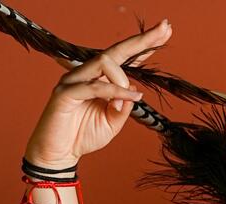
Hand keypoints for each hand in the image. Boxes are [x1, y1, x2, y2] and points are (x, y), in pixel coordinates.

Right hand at [23, 20, 171, 169]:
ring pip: (105, 63)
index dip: (144, 45)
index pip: (124, 58)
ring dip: (124, 80)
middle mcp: (86, 74)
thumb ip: (124, 106)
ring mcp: (74, 80)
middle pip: (115, 51)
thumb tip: (135, 88)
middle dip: (142, 40)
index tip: (165, 31)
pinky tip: (132, 97)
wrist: (60, 153)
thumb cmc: (84, 136)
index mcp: (100, 79)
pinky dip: (116, 91)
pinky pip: (95, 86)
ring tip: (133, 98)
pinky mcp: (65, 92)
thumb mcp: (113, 123)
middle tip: (165, 28)